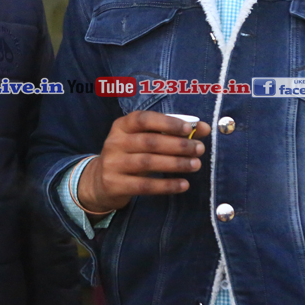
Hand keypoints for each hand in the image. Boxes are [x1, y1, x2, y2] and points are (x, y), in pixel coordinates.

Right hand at [77, 110, 210, 212]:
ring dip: (175, 163)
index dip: (167, 123)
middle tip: (199, 149)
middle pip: (149, 142)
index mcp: (122, 125)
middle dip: (178, 145)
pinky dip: (166, 185)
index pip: (144, 119)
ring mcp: (112, 163)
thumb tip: (204, 128)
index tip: (190, 128)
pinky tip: (183, 184)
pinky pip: (144, 185)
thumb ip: (172, 132)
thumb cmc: (130, 155)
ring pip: (148, 162)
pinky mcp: (114, 184)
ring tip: (195, 165)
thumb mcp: (145, 139)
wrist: (100, 181)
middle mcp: (114, 142)